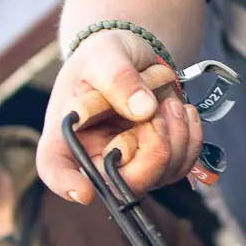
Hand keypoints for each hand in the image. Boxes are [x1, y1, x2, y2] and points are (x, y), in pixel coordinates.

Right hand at [37, 36, 202, 205]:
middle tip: (156, 111)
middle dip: (152, 151)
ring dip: (176, 136)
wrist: (133, 60)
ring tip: (169, 101)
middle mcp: (96, 158)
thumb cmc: (107, 58)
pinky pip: (183, 165)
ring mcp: (129, 167)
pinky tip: (182, 111)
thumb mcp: (106, 55)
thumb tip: (144, 109)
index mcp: (68, 133)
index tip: (85, 191)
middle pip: (123, 185)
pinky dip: (191, 137)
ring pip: (161, 176)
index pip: (55, 168)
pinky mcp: (157, 165)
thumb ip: (119, 78)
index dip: (66, 184)